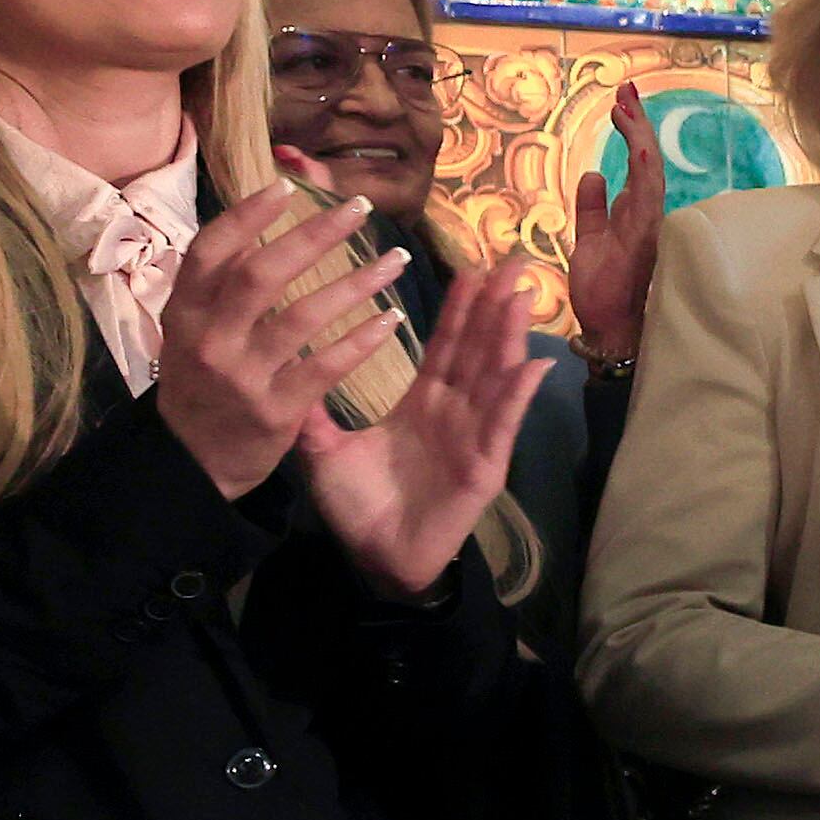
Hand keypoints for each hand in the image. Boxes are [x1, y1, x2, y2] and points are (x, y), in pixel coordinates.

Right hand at [151, 183, 414, 500]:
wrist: (192, 461)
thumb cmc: (202, 380)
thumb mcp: (193, 328)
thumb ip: (221, 282)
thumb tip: (259, 217)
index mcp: (185, 311)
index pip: (209, 250)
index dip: (246, 215)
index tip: (287, 186)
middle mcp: (209, 339)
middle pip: (262, 275)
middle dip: (313, 235)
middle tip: (360, 208)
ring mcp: (242, 376)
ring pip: (303, 317)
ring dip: (356, 283)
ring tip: (397, 260)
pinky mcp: (275, 410)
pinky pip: (326, 366)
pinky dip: (362, 340)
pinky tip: (393, 318)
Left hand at [298, 258, 558, 598]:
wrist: (375, 559)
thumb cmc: (358, 509)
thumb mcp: (326, 453)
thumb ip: (313, 413)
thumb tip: (286, 370)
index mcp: (423, 405)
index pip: (444, 346)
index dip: (458, 309)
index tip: (469, 268)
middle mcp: (454, 413)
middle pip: (478, 349)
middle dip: (494, 305)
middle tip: (511, 259)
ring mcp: (474, 436)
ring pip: (495, 376)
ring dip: (510, 336)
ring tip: (521, 295)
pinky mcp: (485, 465)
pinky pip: (503, 423)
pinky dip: (518, 394)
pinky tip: (533, 363)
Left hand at [565, 84, 669, 365]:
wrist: (609, 330)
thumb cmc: (602, 291)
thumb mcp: (586, 241)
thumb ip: (592, 208)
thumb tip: (593, 174)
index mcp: (633, 213)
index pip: (635, 163)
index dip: (630, 131)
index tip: (619, 101)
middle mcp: (645, 213)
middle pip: (646, 158)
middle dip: (637, 122)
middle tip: (626, 88)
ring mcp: (648, 223)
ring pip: (648, 170)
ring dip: (638, 136)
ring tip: (626, 104)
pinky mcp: (644, 237)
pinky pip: (647, 197)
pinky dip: (644, 168)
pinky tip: (638, 144)